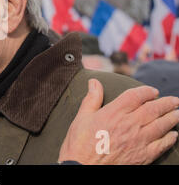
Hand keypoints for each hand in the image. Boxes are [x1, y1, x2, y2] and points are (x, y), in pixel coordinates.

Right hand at [59, 79, 178, 163]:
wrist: (82, 167)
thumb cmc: (79, 143)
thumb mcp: (81, 118)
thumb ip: (91, 99)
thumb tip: (94, 82)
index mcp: (114, 112)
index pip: (136, 96)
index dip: (146, 91)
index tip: (153, 91)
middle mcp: (129, 124)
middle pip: (153, 109)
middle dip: (166, 103)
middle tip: (174, 100)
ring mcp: (138, 140)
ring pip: (161, 125)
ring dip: (172, 117)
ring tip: (177, 113)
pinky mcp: (143, 156)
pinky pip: (162, 145)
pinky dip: (170, 138)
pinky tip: (173, 135)